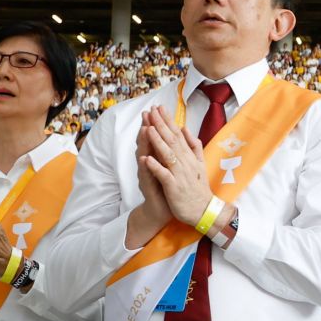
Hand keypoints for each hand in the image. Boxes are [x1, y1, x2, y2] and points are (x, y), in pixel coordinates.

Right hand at [136, 112, 170, 226]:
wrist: (161, 211)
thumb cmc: (168, 188)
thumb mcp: (171, 168)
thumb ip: (171, 153)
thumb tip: (176, 136)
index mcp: (159, 160)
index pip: (157, 139)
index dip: (158, 125)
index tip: (158, 109)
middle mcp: (151, 165)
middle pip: (149, 143)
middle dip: (148, 128)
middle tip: (147, 113)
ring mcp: (148, 175)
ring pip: (145, 156)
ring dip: (144, 143)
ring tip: (145, 129)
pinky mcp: (149, 187)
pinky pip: (147, 176)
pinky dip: (146, 167)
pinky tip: (144, 158)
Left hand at [143, 105, 212, 226]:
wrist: (203, 210)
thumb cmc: (198, 187)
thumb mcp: (200, 163)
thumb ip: (193, 145)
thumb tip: (185, 129)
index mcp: (189, 156)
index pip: (177, 134)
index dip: (167, 121)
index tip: (159, 108)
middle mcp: (185, 162)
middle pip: (172, 140)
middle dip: (161, 125)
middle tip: (152, 110)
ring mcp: (180, 174)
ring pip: (167, 155)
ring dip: (157, 142)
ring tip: (148, 129)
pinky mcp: (174, 187)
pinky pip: (163, 175)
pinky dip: (155, 167)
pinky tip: (146, 159)